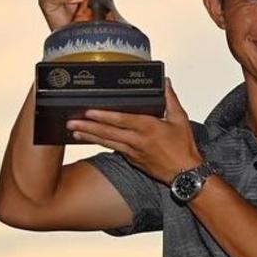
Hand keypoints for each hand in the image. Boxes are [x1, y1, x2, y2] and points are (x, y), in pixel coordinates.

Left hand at [66, 78, 201, 183]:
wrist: (185, 173)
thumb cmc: (183, 148)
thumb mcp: (180, 119)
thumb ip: (170, 99)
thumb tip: (164, 82)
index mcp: (148, 128)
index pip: (121, 120)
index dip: (104, 116)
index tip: (89, 111)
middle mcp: (137, 140)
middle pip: (108, 132)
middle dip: (88, 126)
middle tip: (71, 122)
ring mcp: (133, 152)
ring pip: (107, 142)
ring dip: (89, 136)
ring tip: (74, 130)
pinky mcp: (132, 160)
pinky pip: (113, 149)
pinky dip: (100, 143)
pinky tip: (90, 139)